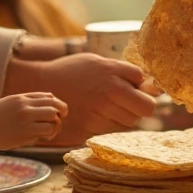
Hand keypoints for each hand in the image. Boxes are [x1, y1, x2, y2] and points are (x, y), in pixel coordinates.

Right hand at [0, 92, 68, 149]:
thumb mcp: (11, 103)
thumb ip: (28, 101)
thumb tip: (50, 101)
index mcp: (22, 98)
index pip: (49, 97)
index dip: (58, 105)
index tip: (58, 112)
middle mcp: (25, 107)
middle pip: (54, 107)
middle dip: (60, 114)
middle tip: (57, 122)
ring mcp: (26, 121)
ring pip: (53, 120)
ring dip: (55, 127)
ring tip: (49, 132)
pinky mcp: (25, 134)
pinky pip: (45, 133)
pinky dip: (48, 135)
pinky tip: (43, 138)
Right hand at [12, 53, 155, 144]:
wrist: (41, 86)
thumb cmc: (71, 71)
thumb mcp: (98, 62)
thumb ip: (124, 71)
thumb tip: (152, 84)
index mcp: (112, 74)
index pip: (146, 89)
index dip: (143, 90)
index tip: (136, 90)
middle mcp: (109, 94)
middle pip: (144, 109)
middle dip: (139, 106)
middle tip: (127, 102)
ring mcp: (99, 113)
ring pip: (130, 123)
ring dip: (125, 117)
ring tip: (107, 107)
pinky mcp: (90, 128)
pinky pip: (113, 131)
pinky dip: (110, 125)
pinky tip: (97, 115)